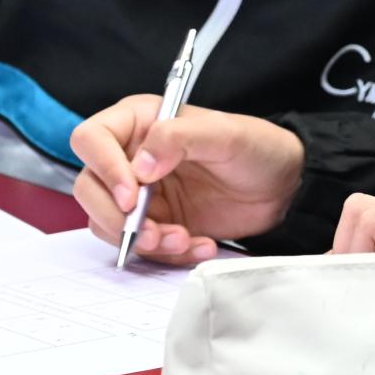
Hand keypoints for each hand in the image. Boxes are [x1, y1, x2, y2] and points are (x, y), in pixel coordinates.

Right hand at [69, 97, 304, 263]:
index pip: (92, 139)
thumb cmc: (257, 148)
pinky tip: (199, 245)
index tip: (131, 196)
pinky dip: (166, 253)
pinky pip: (141, 245)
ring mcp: (141, 194)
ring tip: (183, 240)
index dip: (104, 168)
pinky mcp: (157, 223)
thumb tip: (140, 164)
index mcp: (140, 121)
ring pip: (108, 223)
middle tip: (153, 233)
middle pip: (90, 188)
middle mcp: (131, 157)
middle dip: (117, 217)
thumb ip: (179, 138)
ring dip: (142, 240)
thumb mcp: (226, 134)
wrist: (283, 187)